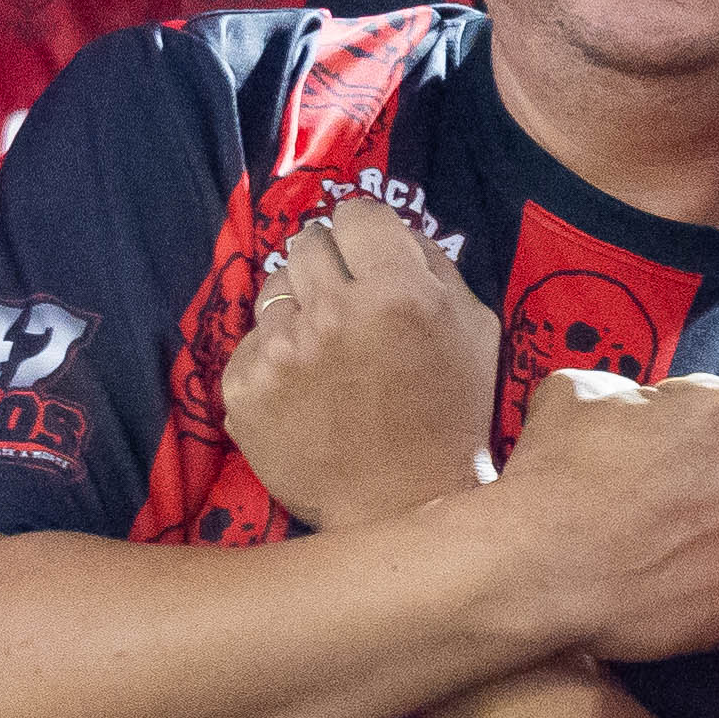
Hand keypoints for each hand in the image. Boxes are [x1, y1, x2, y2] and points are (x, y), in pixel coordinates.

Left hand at [221, 194, 500, 530]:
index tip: (367, 252)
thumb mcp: (474, 327)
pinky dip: (274, 357)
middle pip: (307, 243)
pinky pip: (250, 343)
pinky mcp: (244, 391)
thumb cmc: (450, 414)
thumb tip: (388, 227)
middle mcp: (332, 313)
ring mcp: (281, 354)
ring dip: (299, 310)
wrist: (403, 505)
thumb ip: (433, 263)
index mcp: (397, 290)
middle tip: (346, 300)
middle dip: (329, 264)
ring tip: (327, 353)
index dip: (364, 231)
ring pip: (274, 290)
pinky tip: (305, 388)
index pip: (354, 212)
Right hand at [492, 365, 718, 664]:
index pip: (716, 411)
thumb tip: (631, 407)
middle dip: (704, 483)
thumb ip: (622, 389)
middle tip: (649, 506)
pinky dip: (702, 593)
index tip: (645, 451)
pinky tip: (657, 590)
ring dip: (709, 538)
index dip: (677, 429)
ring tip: (651, 553)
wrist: (533, 570)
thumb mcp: (571, 392)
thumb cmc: (551, 476)